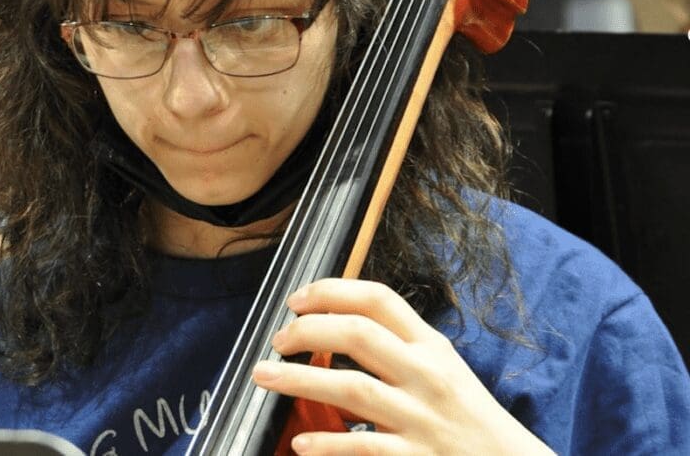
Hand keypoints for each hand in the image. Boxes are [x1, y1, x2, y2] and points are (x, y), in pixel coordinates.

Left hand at [251, 278, 554, 454]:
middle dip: (308, 331)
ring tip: (263, 375)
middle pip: (358, 334)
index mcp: (432, 346)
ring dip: (298, 379)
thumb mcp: (443, 367)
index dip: (331, 291)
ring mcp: (421, 419)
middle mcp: (427, 375)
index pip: (379, 299)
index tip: (296, 299)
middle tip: (277, 339)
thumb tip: (336, 320)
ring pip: (351, 388)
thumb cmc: (468, 416)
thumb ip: (399, 343)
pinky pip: (362, 447)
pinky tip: (302, 441)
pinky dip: (328, 443)